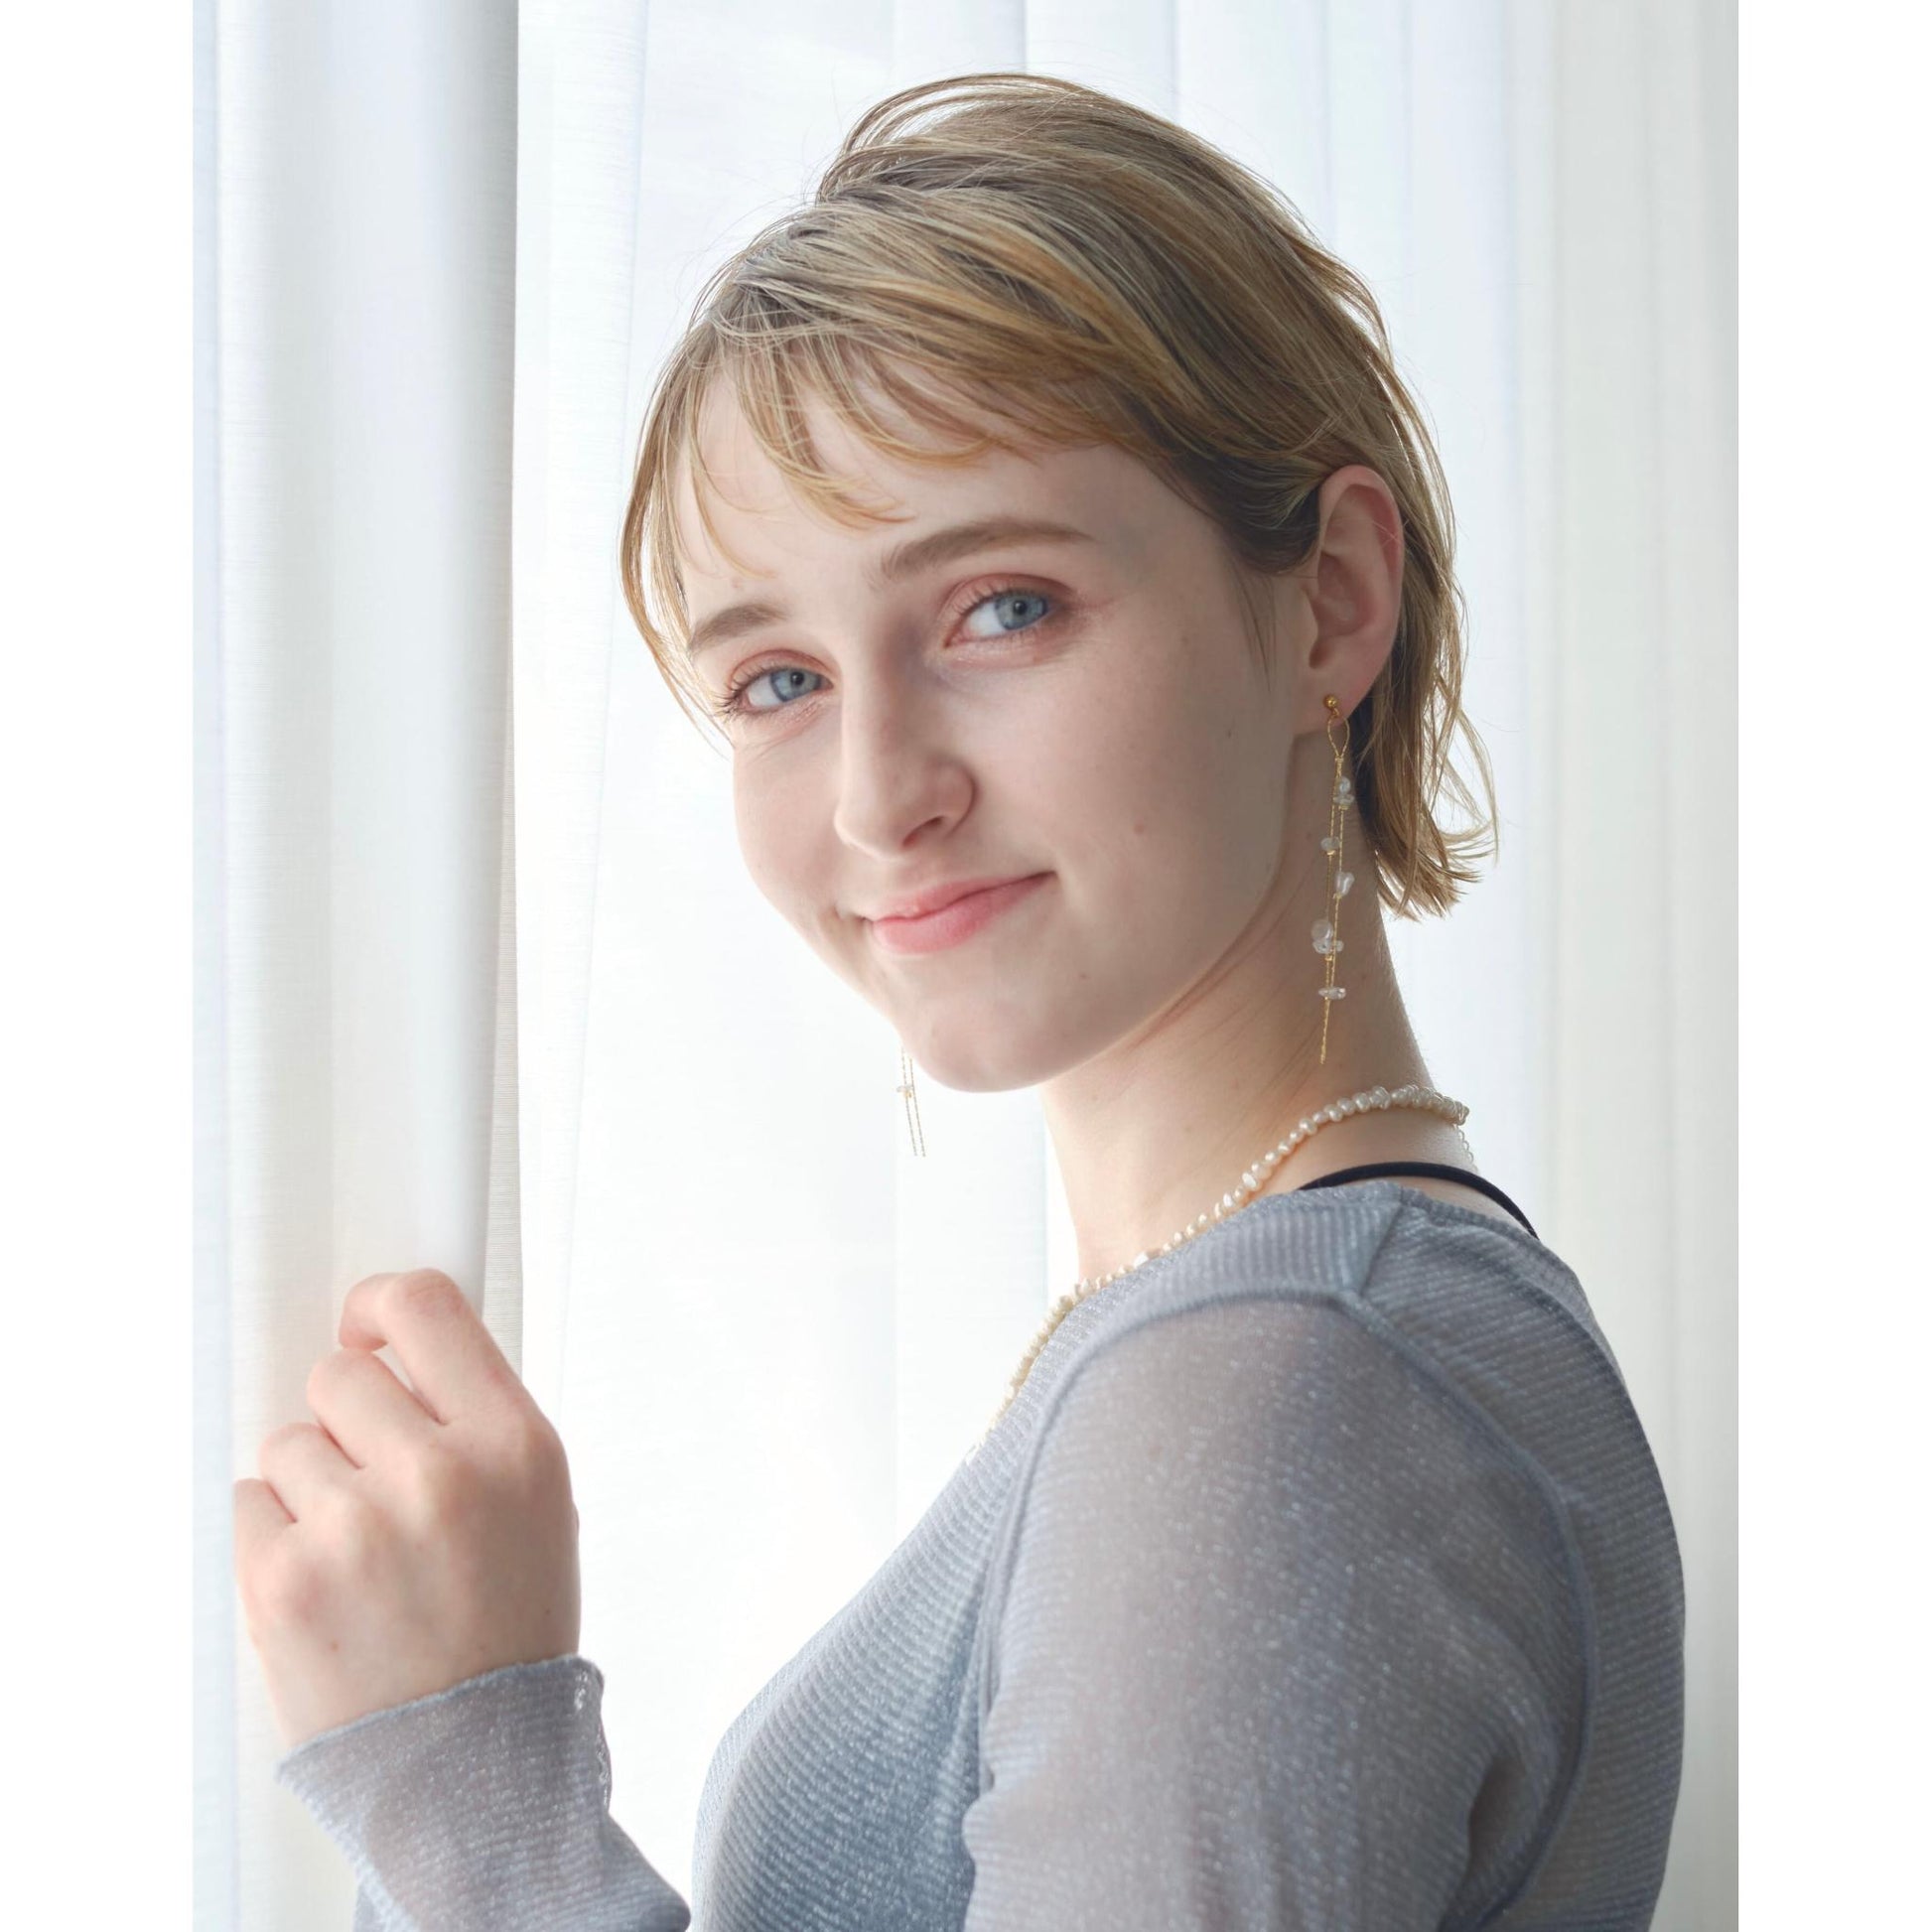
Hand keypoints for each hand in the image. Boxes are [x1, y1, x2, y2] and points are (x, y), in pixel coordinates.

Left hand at [233, 1268, 582, 1753]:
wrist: (473, 1768)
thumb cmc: (507, 1630)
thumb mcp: (541, 1504)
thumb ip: (476, 1419)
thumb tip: (394, 1348)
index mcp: (515, 1445)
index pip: (425, 1306)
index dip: (379, 1306)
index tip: (365, 1329)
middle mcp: (440, 1474)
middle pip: (339, 1374)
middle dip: (345, 1418)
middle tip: (372, 1479)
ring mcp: (356, 1528)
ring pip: (288, 1443)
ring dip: (309, 1486)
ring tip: (357, 1553)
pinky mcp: (284, 1582)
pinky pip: (248, 1504)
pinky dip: (274, 1538)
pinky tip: (324, 1585)